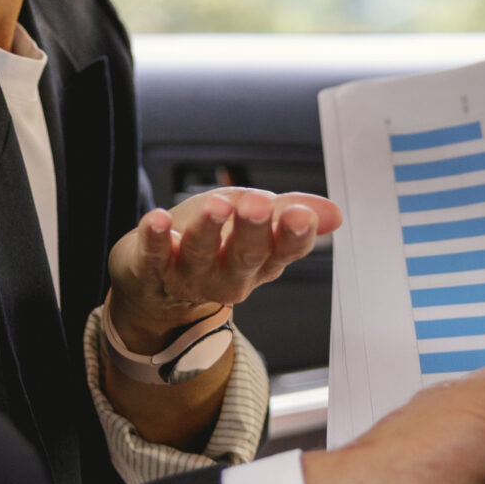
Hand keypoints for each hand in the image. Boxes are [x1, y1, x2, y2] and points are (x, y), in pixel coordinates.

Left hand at [105, 189, 343, 347]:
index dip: (293, 234)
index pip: (284, 250)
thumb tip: (334, 214)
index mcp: (260, 261)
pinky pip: (153, 258)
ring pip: (201, 256)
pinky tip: (156, 220)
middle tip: (258, 204)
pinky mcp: (150, 272)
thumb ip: (288, 214)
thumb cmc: (211, 241)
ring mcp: (189, 277)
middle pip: (245, 255)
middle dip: (252, 230)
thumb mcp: (252, 220)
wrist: (155, 280)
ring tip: (215, 206)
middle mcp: (229, 276)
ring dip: (208, 231)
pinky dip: (154, 240)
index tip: (301, 214)